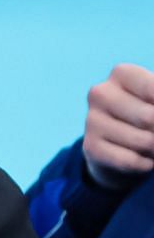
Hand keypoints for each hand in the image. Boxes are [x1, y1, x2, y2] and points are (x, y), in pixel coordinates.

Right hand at [84, 63, 153, 187]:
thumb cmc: (149, 113)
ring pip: (143, 141)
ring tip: (153, 146)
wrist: (122, 144)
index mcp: (122, 73)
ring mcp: (92, 120)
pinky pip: (130, 160)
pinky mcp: (90, 147)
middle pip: (150, 118)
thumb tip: (153, 122)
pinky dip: (146, 164)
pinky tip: (144, 159)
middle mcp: (100, 93)